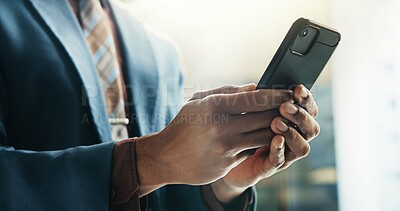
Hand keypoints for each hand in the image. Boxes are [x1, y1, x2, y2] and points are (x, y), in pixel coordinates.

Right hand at [134, 84, 292, 195]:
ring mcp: (225, 148)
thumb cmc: (184, 124)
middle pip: (264, 118)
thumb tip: (255, 88)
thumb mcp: (199, 101)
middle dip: (282, 112)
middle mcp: (221, 128)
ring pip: (263, 137)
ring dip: (276, 129)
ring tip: (282, 122)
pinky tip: (262, 137)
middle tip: (292, 107)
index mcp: (214, 106)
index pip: (255, 98)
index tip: (290, 92)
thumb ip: (228, 92)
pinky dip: (259, 144)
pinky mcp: (227, 164)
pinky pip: (251, 151)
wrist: (166, 157)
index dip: (277, 94)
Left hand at [211, 85, 319, 202]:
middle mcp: (291, 137)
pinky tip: (275, 139)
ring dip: (292, 134)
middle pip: (311, 128)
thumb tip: (253, 87)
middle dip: (300, 115)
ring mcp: (282, 154)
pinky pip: (279, 161)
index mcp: (288, 119)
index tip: (297, 88)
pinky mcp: (267, 167)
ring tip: (277, 122)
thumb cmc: (231, 126)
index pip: (307, 108)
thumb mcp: (237, 110)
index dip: (305, 99)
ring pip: (302, 147)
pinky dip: (279, 150)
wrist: (218, 154)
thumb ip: (246, 100)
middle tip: (285, 106)